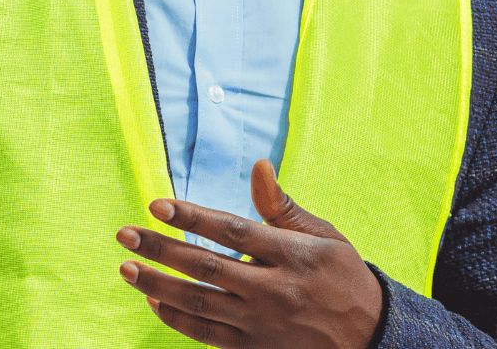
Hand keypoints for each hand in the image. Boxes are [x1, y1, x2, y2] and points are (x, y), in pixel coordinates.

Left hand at [114, 159, 384, 348]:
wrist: (372, 338)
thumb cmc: (343, 278)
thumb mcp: (324, 237)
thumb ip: (282, 206)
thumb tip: (259, 165)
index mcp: (292, 255)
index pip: (232, 231)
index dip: (192, 218)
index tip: (157, 205)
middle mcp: (274, 290)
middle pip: (207, 268)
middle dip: (161, 250)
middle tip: (124, 234)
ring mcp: (262, 324)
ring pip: (200, 304)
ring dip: (158, 286)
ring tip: (127, 268)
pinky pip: (207, 335)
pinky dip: (177, 319)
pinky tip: (154, 301)